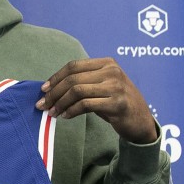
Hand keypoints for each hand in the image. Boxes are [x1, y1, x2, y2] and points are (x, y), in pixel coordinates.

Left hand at [37, 58, 157, 143]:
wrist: (140, 120)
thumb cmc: (114, 102)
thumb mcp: (100, 86)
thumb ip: (82, 82)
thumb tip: (49, 89)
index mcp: (107, 63)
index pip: (73, 66)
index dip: (55, 78)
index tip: (43, 90)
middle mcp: (112, 72)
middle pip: (73, 79)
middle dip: (53, 93)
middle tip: (42, 105)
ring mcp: (116, 87)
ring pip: (77, 91)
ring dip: (60, 103)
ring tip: (52, 112)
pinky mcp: (117, 103)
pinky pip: (86, 105)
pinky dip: (71, 111)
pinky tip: (65, 116)